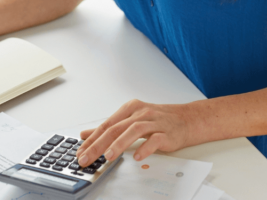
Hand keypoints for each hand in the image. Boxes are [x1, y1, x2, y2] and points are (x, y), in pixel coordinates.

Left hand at [76, 99, 199, 165]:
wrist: (186, 119)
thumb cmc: (158, 120)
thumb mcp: (131, 119)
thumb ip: (109, 127)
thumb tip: (86, 134)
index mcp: (130, 109)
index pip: (107, 124)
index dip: (92, 139)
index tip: (80, 152)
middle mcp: (140, 113)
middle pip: (116, 128)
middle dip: (98, 144)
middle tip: (87, 158)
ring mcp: (154, 122)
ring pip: (134, 131)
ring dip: (119, 144)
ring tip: (108, 156)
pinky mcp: (166, 133)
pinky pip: (155, 139)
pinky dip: (145, 148)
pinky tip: (137, 157)